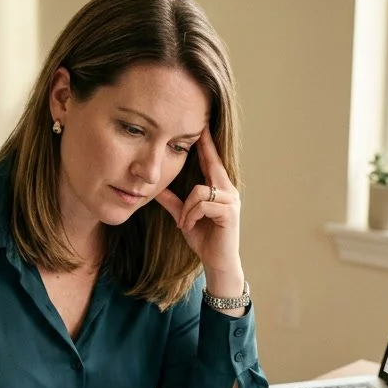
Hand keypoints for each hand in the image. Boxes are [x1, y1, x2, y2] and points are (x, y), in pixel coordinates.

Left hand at [155, 127, 242, 290]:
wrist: (217, 262)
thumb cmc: (204, 239)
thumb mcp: (184, 217)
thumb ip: (173, 202)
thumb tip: (156, 189)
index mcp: (218, 189)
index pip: (211, 161)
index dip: (206, 144)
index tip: (201, 125)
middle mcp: (228, 191)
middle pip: (211, 165)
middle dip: (204, 148)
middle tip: (199, 128)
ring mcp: (231, 201)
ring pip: (200, 190)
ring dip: (186, 209)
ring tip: (183, 223)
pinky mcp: (230, 213)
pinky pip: (203, 204)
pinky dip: (191, 216)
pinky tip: (187, 227)